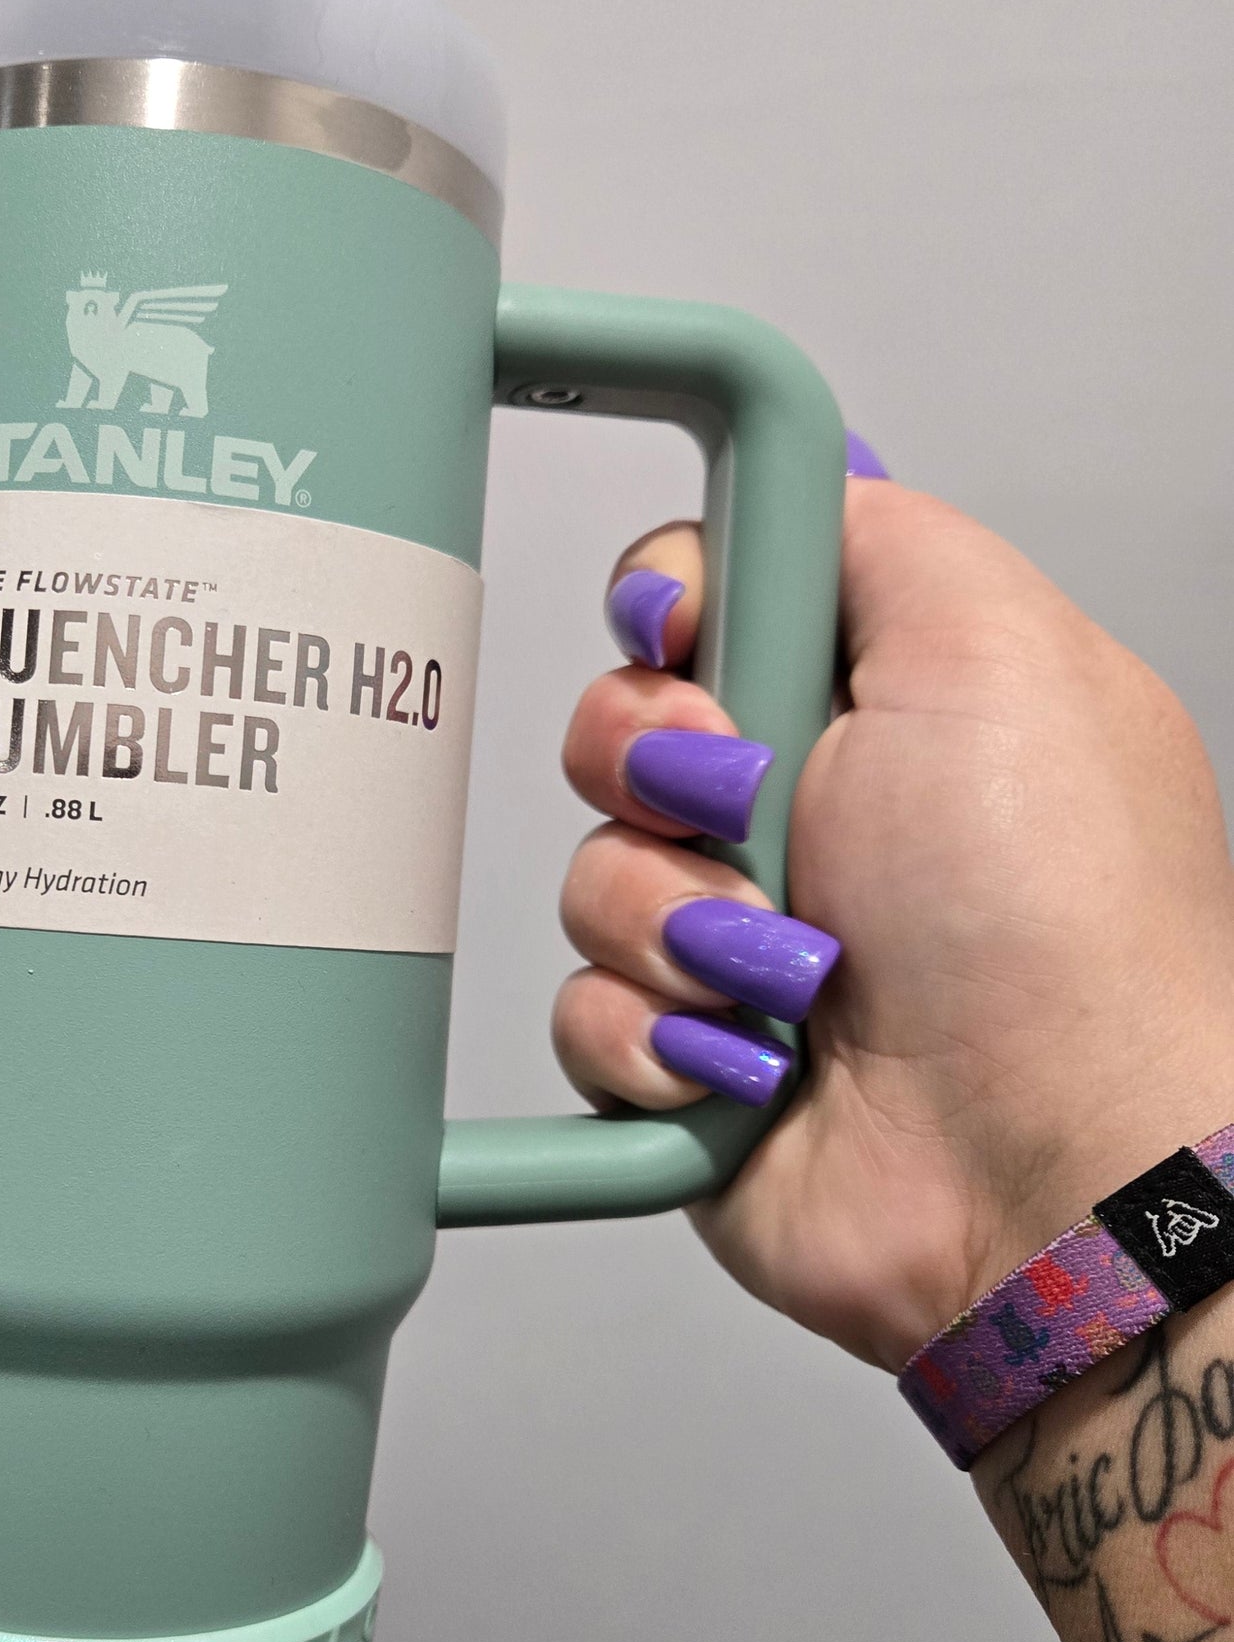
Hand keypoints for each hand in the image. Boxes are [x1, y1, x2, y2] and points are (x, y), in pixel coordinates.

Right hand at [552, 474, 1233, 1371]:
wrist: (1051, 1164)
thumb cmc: (1059, 921)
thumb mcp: (996, 644)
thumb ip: (872, 529)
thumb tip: (784, 477)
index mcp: (887, 701)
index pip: (704, 599)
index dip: (668, 607)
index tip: (685, 634)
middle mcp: (816, 813)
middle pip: (621, 731)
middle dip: (660, 771)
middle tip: (754, 811)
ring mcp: (748, 941)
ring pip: (592, 875)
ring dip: (674, 921)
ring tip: (795, 974)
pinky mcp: (690, 1057)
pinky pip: (583, 1012)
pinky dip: (657, 1036)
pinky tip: (754, 1062)